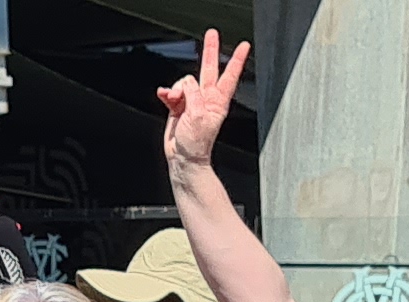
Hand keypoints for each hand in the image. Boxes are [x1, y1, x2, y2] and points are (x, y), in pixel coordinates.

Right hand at [155, 34, 249, 179]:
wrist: (183, 159)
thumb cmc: (196, 144)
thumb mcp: (198, 115)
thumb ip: (192, 95)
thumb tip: (185, 85)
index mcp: (218, 101)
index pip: (230, 75)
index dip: (237, 60)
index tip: (244, 46)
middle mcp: (206, 99)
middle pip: (209, 69)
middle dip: (210, 51)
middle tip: (212, 35)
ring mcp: (192, 103)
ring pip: (184, 82)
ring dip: (176, 88)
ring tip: (173, 99)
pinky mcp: (179, 108)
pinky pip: (172, 93)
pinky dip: (167, 93)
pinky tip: (165, 96)